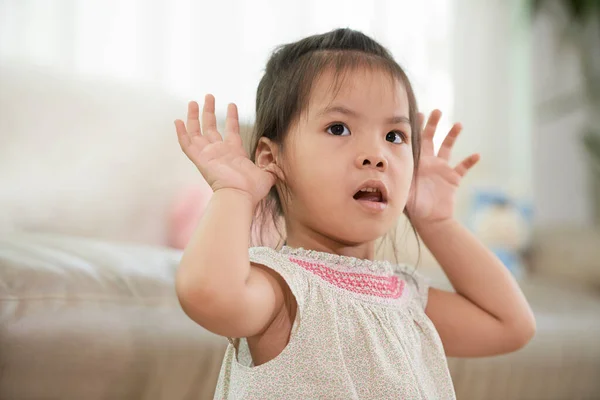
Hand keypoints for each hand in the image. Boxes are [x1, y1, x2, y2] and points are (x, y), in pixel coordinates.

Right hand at [174, 95, 275, 204]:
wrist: (240, 196)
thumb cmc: (253, 189)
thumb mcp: (269, 174)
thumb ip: (273, 165)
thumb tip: (282, 159)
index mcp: (234, 154)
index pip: (231, 131)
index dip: (232, 117)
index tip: (231, 104)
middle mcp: (219, 152)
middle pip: (211, 128)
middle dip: (209, 111)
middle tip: (208, 96)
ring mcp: (208, 155)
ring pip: (196, 133)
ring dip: (194, 117)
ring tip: (193, 101)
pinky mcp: (199, 159)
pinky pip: (186, 145)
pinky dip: (181, 133)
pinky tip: (177, 121)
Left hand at [406, 110, 478, 225]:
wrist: (430, 221)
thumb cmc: (414, 208)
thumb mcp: (404, 190)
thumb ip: (398, 179)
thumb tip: (383, 170)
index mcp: (415, 163)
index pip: (414, 141)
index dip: (415, 128)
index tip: (416, 113)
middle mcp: (428, 163)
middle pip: (430, 138)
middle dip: (432, 124)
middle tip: (436, 111)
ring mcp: (441, 169)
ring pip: (447, 147)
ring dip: (452, 136)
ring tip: (458, 124)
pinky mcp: (453, 178)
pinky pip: (463, 167)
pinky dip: (470, 161)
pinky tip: (476, 155)